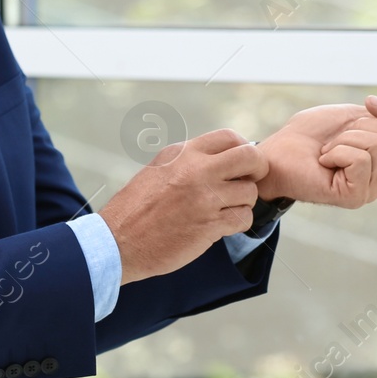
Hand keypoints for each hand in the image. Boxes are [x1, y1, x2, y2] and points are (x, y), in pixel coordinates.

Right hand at [99, 128, 268, 284]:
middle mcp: (196, 170)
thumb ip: (190, 160)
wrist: (118, 240)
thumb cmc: (136, 208)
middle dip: (258, 170)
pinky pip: (243, 218)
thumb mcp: (159, 169)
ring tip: (225, 210)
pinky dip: (238, 223)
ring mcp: (204, 197)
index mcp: (183, 152)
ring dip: (243, 203)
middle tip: (248, 183)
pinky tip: (222, 226)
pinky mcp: (209, 225)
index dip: (243, 149)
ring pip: (250, 192)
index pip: (230, 137)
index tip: (240, 165)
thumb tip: (222, 158)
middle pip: (250, 157)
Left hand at [255, 95, 376, 207]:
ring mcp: (371, 190)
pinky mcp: (355, 196)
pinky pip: (361, 159)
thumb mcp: (353, 117)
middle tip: (337, 137)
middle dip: (363, 125)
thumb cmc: (309, 135)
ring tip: (328, 150)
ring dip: (346, 138)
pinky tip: (324, 162)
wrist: (277, 151)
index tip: (369, 101)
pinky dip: (338, 151)